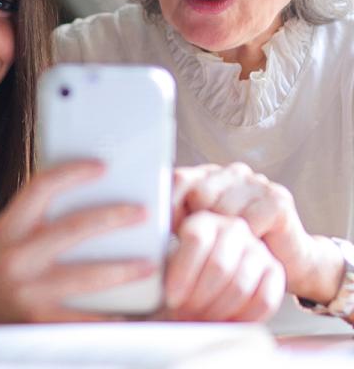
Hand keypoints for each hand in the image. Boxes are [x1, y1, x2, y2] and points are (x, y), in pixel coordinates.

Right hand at [0, 161, 154, 322]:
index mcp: (7, 229)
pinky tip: (131, 313)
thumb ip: (35, 223)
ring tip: (148, 264)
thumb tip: (85, 205)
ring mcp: (26, 293)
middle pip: (72, 229)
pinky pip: (83, 321)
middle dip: (113, 218)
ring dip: (123, 270)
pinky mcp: (37, 325)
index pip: (40, 188)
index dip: (72, 173)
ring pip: (86, 277)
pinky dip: (110, 317)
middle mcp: (15, 258)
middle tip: (141, 212)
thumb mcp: (3, 238)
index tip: (101, 167)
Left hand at [164, 211, 284, 321]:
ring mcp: (257, 248)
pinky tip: (225, 323)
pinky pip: (264, 299)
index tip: (171, 298)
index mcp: (203, 219)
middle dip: (199, 297)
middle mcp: (233, 228)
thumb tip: (144, 266)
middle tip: (185, 314)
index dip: (183, 273)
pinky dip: (243, 317)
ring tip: (200, 319)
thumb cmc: (182, 272)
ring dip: (218, 310)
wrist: (210, 280)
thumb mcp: (165, 260)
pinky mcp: (275, 270)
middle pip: (219, 265)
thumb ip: (158, 260)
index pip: (196, 239)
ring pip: (240, 285)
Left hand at [172, 163, 342, 303]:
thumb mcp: (201, 232)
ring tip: (232, 246)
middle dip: (200, 223)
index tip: (170, 231)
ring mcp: (256, 183)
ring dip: (225, 236)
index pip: (178, 179)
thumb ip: (177, 220)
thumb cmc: (236, 249)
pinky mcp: (277, 199)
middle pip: (199, 194)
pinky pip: (249, 221)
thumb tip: (145, 220)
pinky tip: (253, 244)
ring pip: (223, 209)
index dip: (170, 205)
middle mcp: (232, 172)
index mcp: (208, 176)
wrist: (288, 262)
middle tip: (208, 245)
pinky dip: (247, 240)